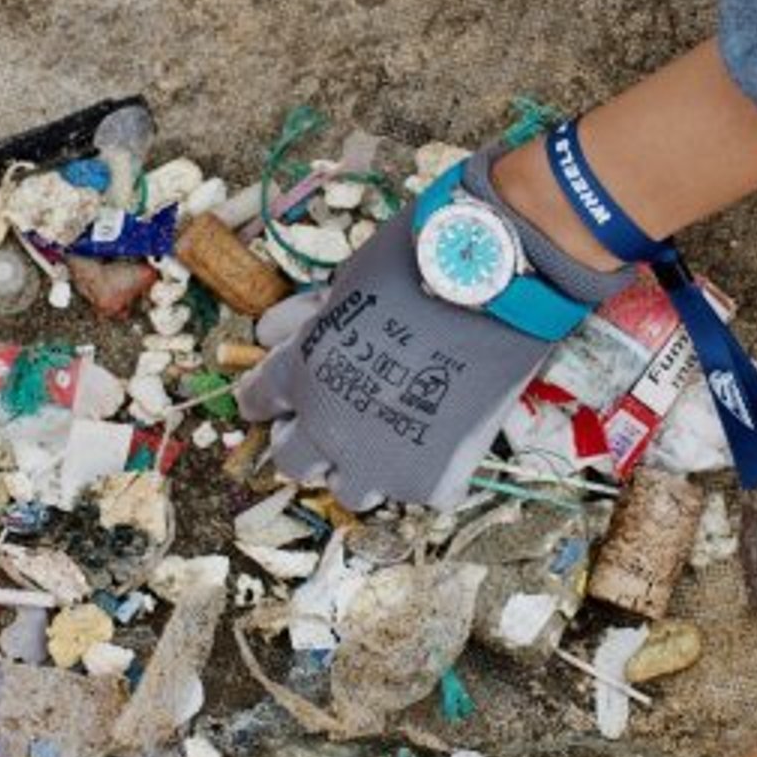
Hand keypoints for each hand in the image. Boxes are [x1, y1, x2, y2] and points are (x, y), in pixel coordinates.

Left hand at [238, 145, 629, 510]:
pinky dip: (427, 469)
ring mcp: (382, 461)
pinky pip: (418, 491)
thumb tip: (270, 332)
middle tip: (334, 418)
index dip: (267, 397)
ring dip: (360, 466)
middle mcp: (329, 428)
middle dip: (306, 440)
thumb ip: (308, 316)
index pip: (258, 401)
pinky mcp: (434, 478)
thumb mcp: (348, 280)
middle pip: (292, 462)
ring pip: (351, 491)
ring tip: (387, 437)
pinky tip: (441, 436)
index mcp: (299, 374)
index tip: (278, 397)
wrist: (498, 285)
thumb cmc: (420, 264)